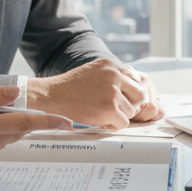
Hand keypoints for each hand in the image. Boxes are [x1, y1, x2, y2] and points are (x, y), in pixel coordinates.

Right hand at [24, 58, 158, 128]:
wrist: (52, 95)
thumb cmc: (70, 87)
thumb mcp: (93, 72)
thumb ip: (111, 76)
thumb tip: (132, 87)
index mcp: (111, 65)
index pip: (134, 80)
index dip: (128, 93)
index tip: (121, 100)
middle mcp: (114, 75)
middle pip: (139, 94)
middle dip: (130, 105)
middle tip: (117, 111)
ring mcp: (113, 92)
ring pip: (131, 111)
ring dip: (119, 116)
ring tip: (103, 115)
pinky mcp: (110, 108)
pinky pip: (123, 123)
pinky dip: (113, 125)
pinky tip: (101, 121)